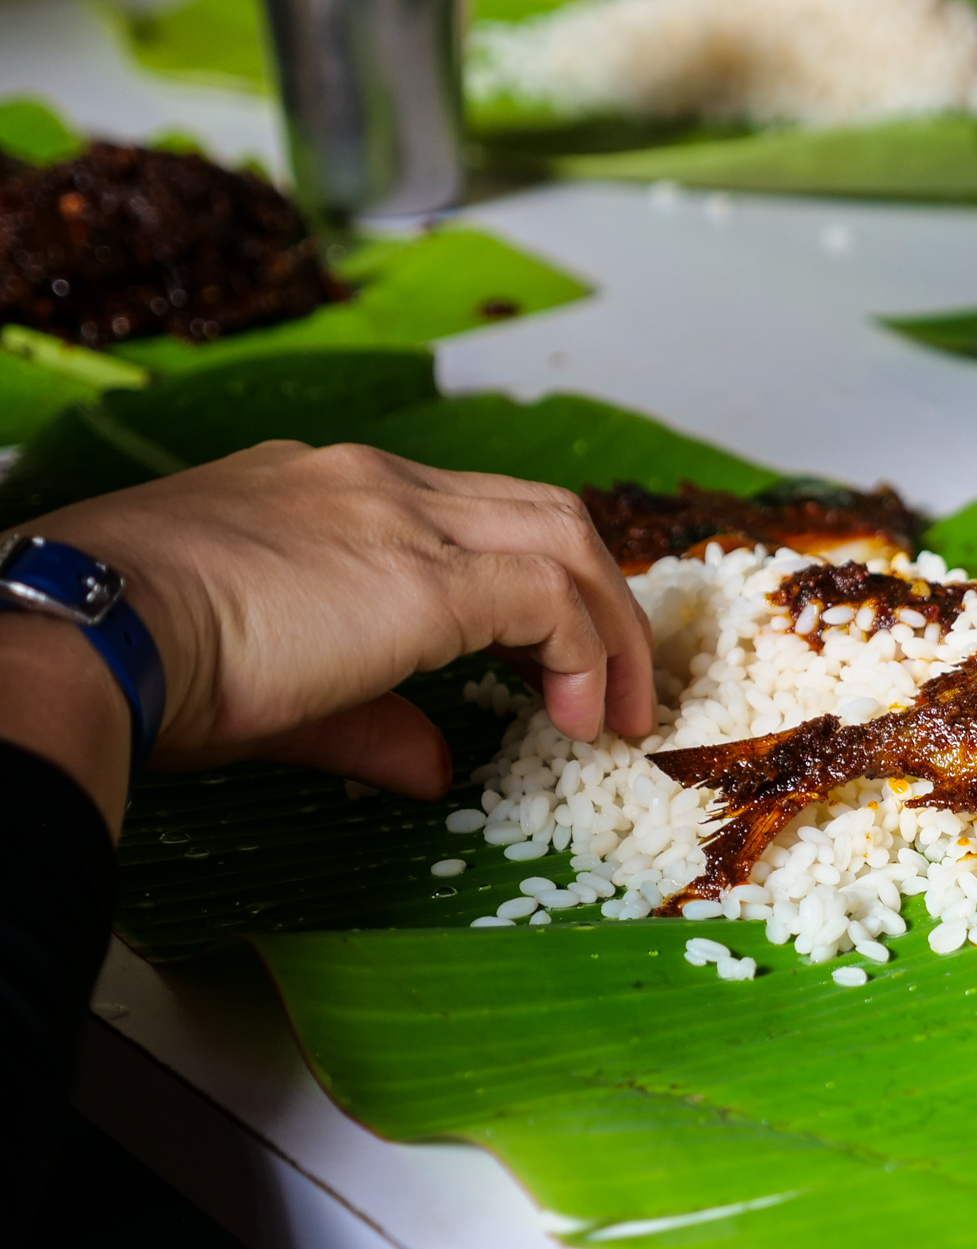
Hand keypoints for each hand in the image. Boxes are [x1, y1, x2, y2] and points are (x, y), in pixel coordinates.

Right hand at [26, 442, 655, 808]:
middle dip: (595, 596)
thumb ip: (368, 723)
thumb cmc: (142, 660)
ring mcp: (403, 516)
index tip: (548, 658)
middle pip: (537, 514)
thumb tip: (431, 766)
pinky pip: (549, 600)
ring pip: (563, 541)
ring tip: (618, 709)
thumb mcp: (273, 694)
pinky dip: (584, 654)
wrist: (86, 630)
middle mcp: (373, 482)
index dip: (529, 582)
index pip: (463, 513)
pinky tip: (577, 717)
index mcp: (324, 489)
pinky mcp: (426, 575)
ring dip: (609, 628)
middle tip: (615, 684)